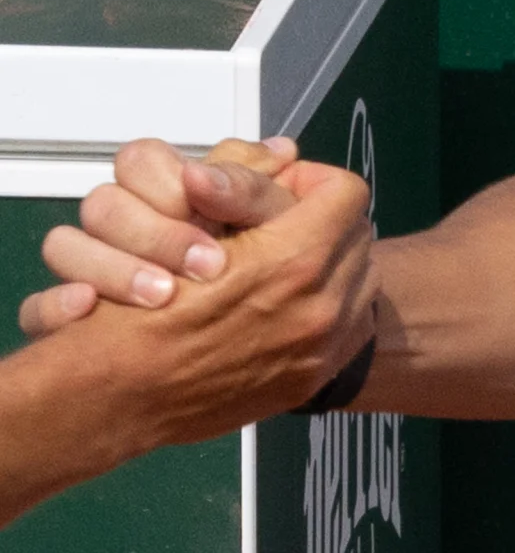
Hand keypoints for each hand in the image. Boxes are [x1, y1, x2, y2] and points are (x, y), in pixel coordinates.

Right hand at [24, 136, 306, 329]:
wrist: (216, 359)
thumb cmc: (255, 285)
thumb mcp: (274, 232)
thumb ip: (264, 190)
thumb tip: (279, 151)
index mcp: (164, 195)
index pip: (142, 161)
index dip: (173, 180)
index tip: (211, 201)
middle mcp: (120, 230)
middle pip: (103, 203)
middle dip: (156, 232)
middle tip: (210, 265)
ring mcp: (90, 275)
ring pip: (63, 246)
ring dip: (113, 267)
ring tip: (163, 295)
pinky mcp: (71, 323)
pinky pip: (39, 309)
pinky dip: (59, 307)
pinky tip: (89, 308)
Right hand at [30, 160, 376, 450]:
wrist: (115, 398)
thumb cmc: (130, 314)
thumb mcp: (178, 226)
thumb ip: (240, 187)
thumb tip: (282, 154)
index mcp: (291, 262)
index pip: (343, 192)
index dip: (308, 182)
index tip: (282, 189)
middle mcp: (318, 308)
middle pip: (358, 234)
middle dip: (322, 221)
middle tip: (280, 225)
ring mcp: (320, 348)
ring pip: (361, 278)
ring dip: (330, 264)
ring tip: (282, 263)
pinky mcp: (311, 378)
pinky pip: (351, 325)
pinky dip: (327, 307)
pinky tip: (284, 303)